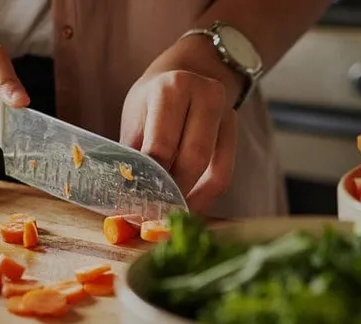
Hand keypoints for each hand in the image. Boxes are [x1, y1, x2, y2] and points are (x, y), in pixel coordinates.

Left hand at [120, 35, 245, 212]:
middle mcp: (206, 94)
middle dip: (173, 193)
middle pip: (192, 160)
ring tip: (169, 214)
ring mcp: (225, 112)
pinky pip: (224, 173)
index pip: (161, 147)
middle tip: (154, 215)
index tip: (137, 206)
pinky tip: (189, 206)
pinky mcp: (234, 130)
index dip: (150, 181)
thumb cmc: (153, 100)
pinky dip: (206, 195)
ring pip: (212, 170)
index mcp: (172, 88)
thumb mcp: (136, 117)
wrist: (184, 72)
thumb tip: (126, 198)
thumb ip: (133, 154)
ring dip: (191, 198)